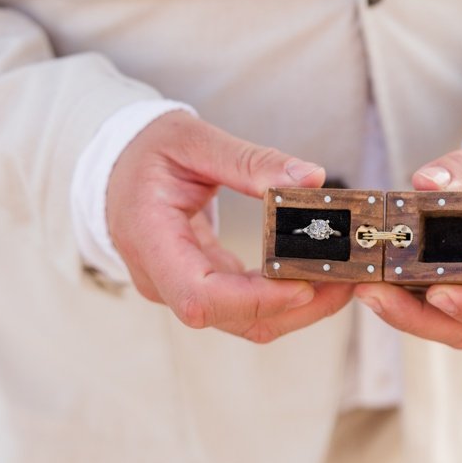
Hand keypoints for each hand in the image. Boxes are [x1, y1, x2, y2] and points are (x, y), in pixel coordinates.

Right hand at [106, 109, 348, 340]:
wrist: (113, 169)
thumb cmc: (146, 151)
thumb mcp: (192, 140)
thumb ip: (251, 161)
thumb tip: (311, 179)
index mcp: (151, 242)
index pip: (200, 296)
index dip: (253, 300)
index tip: (302, 283)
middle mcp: (162, 279)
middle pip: (230, 319)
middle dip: (293, 308)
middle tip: (347, 279)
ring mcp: (180, 289)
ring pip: (243, 322)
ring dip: (297, 309)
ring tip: (344, 279)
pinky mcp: (200, 287)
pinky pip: (245, 307)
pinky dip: (284, 296)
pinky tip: (319, 274)